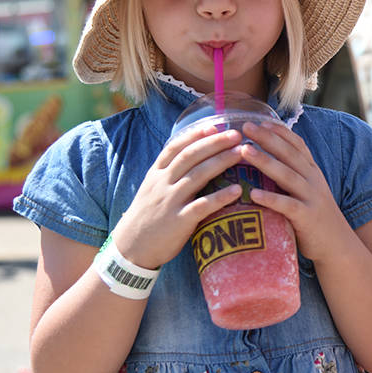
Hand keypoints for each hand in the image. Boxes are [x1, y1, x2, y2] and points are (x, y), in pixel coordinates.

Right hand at [111, 124, 245, 267]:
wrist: (130, 248)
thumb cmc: (147, 217)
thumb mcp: (151, 189)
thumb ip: (169, 173)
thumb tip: (193, 155)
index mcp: (156, 174)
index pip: (175, 147)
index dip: (195, 134)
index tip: (215, 124)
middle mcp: (162, 184)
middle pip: (190, 156)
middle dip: (214, 143)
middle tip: (236, 134)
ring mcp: (170, 202)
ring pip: (197, 176)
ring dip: (221, 162)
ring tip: (241, 153)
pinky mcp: (178, 222)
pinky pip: (201, 207)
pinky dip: (220, 197)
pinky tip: (237, 191)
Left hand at [230, 120, 351, 263]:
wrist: (338, 245)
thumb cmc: (315, 217)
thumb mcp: (309, 190)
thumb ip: (293, 175)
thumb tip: (268, 160)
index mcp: (312, 171)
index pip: (297, 145)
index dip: (280, 132)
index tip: (261, 120)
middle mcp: (313, 180)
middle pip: (289, 154)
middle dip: (267, 138)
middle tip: (245, 126)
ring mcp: (311, 197)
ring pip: (286, 175)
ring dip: (264, 161)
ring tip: (244, 151)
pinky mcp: (307, 217)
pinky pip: (287, 205)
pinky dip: (271, 199)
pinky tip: (254, 194)